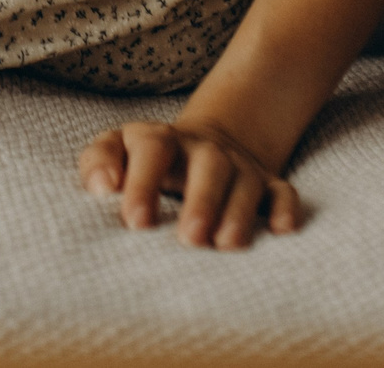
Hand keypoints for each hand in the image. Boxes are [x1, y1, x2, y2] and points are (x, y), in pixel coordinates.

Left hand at [77, 117, 301, 250]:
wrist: (198, 144)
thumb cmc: (143, 161)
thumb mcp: (115, 150)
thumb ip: (98, 163)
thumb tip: (100, 187)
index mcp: (159, 140)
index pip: (152, 149)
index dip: (143, 182)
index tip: (136, 221)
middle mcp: (203, 150)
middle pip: (208, 164)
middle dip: (202, 200)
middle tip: (190, 238)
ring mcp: (238, 165)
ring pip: (247, 181)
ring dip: (238, 212)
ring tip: (227, 244)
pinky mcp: (267, 183)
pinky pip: (283, 192)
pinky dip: (286, 209)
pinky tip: (282, 231)